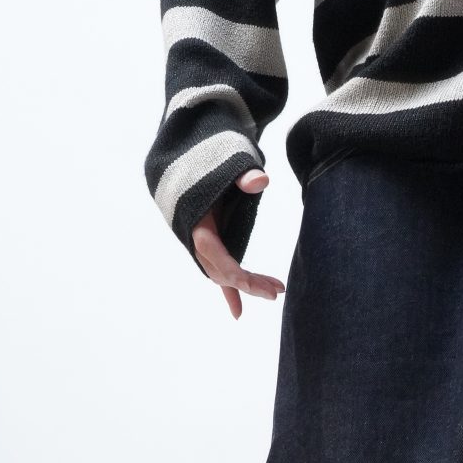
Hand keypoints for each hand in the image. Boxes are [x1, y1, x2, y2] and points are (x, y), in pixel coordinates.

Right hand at [191, 168, 285, 318]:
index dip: (241, 277)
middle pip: (220, 270)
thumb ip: (242, 173)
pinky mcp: (207, 241)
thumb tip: (261, 180)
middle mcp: (194, 236)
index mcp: (196, 221)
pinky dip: (228, 291)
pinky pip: (217, 270)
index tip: (268, 289)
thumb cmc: (209, 155)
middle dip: (249, 284)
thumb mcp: (227, 160)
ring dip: (245, 285)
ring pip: (221, 272)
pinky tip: (238, 312)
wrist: (184, 149)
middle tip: (278, 290)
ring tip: (274, 291)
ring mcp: (200, 241)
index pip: (217, 257)